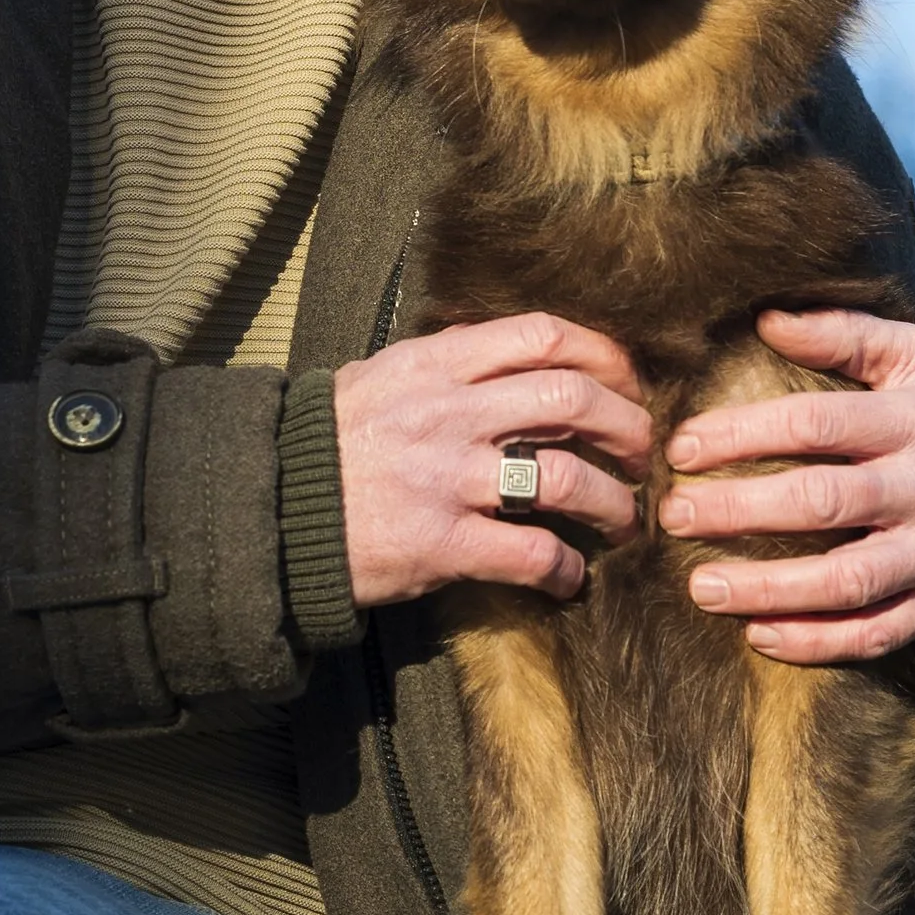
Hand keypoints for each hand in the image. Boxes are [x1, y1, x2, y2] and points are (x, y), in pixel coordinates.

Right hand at [334, 314, 652, 607]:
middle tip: (643, 453)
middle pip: (572, 402)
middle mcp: (449, 413)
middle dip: (627, 428)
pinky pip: (531, 553)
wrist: (271, 509)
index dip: (603, 356)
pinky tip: (570, 578)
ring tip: (624, 521)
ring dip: (613, 503)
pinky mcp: (443, 543)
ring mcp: (448, 479)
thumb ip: (445, 361)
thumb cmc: (326, 443)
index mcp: (436, 365)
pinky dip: (565, 569)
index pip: (542, 336)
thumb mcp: (380, 376)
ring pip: (566, 479)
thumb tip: (505, 347)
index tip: (626, 383)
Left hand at [658, 311, 914, 660]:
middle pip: (824, 503)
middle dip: (740, 511)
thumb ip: (844, 333)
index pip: (817, 424)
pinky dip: (818, 642)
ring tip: (701, 588)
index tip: (682, 449)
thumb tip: (767, 318)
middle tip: (672, 516)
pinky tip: (760, 635)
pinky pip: (880, 633)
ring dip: (770, 589)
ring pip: (849, 581)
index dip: (744, 436)